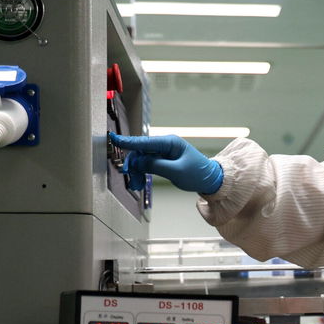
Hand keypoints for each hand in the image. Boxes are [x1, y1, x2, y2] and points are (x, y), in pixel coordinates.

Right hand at [109, 133, 223, 193]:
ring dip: (137, 171)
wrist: (210, 180)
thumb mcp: (176, 171)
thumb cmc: (197, 174)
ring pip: (142, 159)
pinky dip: (143, 173)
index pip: (145, 141)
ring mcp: (164, 152)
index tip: (113, 139)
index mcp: (170, 143)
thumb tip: (137, 162)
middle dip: (134, 165)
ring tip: (137, 185)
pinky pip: (148, 164)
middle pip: (141, 151)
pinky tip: (140, 183)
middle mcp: (165, 145)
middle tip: (131, 179)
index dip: (128, 142)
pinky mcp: (163, 160)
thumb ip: (155, 165)